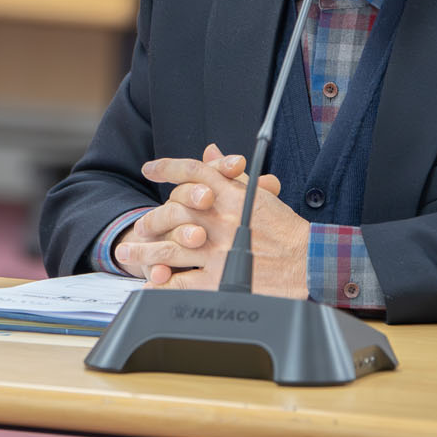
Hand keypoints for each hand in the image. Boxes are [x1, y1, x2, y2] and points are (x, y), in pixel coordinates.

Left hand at [116, 143, 309, 297]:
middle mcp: (222, 220)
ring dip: (144, 252)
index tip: (151, 168)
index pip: (194, 171)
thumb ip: (229, 175)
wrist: (309, 263)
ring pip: (170, 248)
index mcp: (232, 196)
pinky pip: (181, 283)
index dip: (168, 167)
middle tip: (138, 228)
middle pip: (173, 210)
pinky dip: (162, 284)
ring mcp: (218, 252)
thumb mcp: (259, 195)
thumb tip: (210, 152)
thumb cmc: (286, 231)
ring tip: (128, 255)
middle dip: (150, 218)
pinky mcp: (219, 281)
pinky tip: (151, 283)